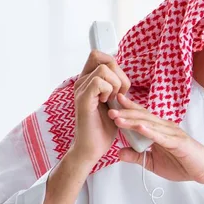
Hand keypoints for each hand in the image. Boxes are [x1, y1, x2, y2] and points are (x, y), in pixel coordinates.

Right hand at [70, 51, 131, 165]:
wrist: (92, 148)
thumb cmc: (104, 128)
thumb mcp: (114, 102)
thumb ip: (116, 85)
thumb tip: (122, 72)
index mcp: (88, 81)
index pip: (100, 55)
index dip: (115, 66)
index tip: (120, 87)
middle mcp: (82, 82)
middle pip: (103, 57)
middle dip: (119, 74)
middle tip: (119, 94)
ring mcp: (81, 89)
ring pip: (104, 69)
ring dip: (116, 85)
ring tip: (112, 101)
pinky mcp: (83, 99)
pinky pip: (99, 82)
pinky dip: (109, 92)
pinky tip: (107, 104)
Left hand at [108, 94, 203, 185]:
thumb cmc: (184, 164)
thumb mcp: (154, 163)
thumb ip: (137, 157)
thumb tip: (119, 152)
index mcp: (160, 130)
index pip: (141, 117)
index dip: (127, 110)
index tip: (112, 104)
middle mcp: (166, 128)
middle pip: (143, 117)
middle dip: (125, 112)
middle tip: (109, 108)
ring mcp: (173, 134)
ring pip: (149, 124)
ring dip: (132, 120)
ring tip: (117, 117)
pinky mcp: (179, 143)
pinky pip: (161, 136)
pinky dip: (149, 131)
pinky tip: (138, 128)